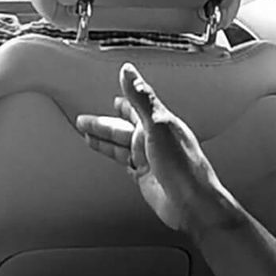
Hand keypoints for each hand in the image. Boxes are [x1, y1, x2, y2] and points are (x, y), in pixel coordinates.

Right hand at [74, 63, 231, 233]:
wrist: (191, 202)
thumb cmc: (183, 166)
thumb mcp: (157, 125)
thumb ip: (141, 98)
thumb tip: (128, 72)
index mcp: (158, 123)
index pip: (136, 106)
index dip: (124, 99)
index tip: (113, 93)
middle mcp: (153, 139)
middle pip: (121, 128)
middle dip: (102, 124)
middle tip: (84, 120)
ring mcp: (149, 158)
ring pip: (119, 145)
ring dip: (102, 139)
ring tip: (85, 134)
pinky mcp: (144, 176)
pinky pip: (123, 162)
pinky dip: (113, 156)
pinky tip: (107, 154)